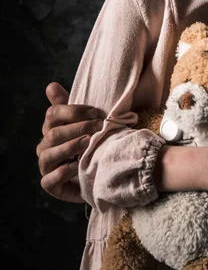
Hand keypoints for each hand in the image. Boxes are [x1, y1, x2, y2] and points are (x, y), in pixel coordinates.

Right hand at [36, 82, 102, 202]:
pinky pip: (49, 180)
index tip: (95, 112)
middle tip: (98, 126)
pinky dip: (62, 172)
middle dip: (77, 128)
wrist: (99, 171)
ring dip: (70, 147)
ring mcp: (47, 165)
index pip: (53, 114)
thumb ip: (72, 105)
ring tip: (88, 143)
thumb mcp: (86, 122)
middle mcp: (46, 145)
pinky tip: (76, 166)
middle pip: (53, 134)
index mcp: (52, 127)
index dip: (73, 111)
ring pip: (49, 155)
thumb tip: (51, 85)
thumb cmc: (91, 142)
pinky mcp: (51, 185)